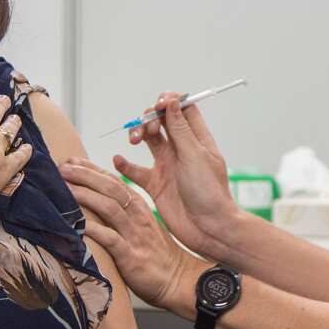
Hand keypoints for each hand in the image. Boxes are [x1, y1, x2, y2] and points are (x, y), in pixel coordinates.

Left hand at [60, 157, 205, 309]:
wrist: (178, 279)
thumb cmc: (157, 253)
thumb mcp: (142, 225)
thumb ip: (124, 212)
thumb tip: (96, 202)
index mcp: (139, 206)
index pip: (113, 181)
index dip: (92, 169)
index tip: (72, 160)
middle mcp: (137, 215)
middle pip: (110, 188)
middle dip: (85, 175)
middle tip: (63, 167)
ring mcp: (135, 234)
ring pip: (109, 207)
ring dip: (86, 195)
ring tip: (65, 187)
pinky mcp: (131, 255)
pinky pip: (110, 239)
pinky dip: (93, 230)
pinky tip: (77, 225)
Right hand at [111, 93, 239, 261]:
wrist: (209, 229)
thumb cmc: (209, 192)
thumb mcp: (194, 155)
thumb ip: (180, 129)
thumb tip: (172, 100)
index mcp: (197, 140)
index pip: (184, 109)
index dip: (171, 102)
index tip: (160, 103)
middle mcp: (181, 150)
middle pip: (162, 122)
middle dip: (150, 118)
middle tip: (147, 128)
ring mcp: (168, 166)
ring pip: (148, 141)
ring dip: (138, 134)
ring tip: (134, 140)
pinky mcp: (156, 185)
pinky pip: (136, 171)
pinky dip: (125, 165)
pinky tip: (119, 160)